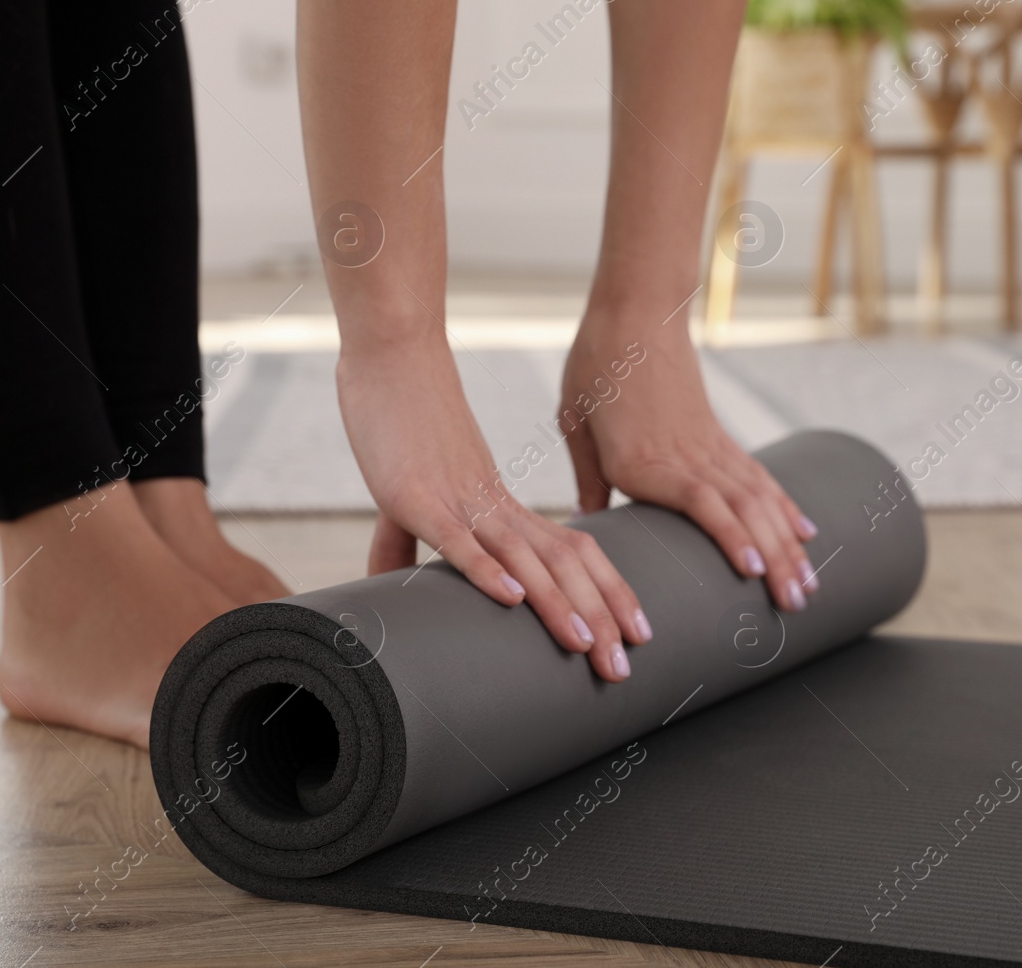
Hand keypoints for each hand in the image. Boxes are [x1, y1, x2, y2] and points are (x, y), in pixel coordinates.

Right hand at [337, 334, 649, 680]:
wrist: (393, 354)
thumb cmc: (404, 422)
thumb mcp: (409, 495)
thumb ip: (402, 543)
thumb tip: (387, 583)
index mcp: (502, 507)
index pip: (573, 554)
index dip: (607, 593)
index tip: (633, 635)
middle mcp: (494, 506)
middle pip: (564, 564)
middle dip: (599, 616)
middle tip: (624, 668)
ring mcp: (459, 500)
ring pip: (523, 557)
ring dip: (558, 604)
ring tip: (587, 645)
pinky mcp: (417, 496)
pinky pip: (458, 537)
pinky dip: (485, 568)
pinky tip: (510, 598)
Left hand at [559, 317, 817, 611]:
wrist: (635, 312)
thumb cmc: (596, 366)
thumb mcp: (575, 421)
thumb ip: (588, 476)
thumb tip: (588, 524)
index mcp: (643, 458)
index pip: (698, 500)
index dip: (728, 533)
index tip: (751, 569)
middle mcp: (684, 456)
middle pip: (742, 509)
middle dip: (773, 558)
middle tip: (795, 604)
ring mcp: (709, 446)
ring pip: (759, 500)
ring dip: (786, 545)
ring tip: (809, 587)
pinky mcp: (719, 437)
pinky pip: (759, 478)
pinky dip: (784, 508)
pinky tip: (805, 534)